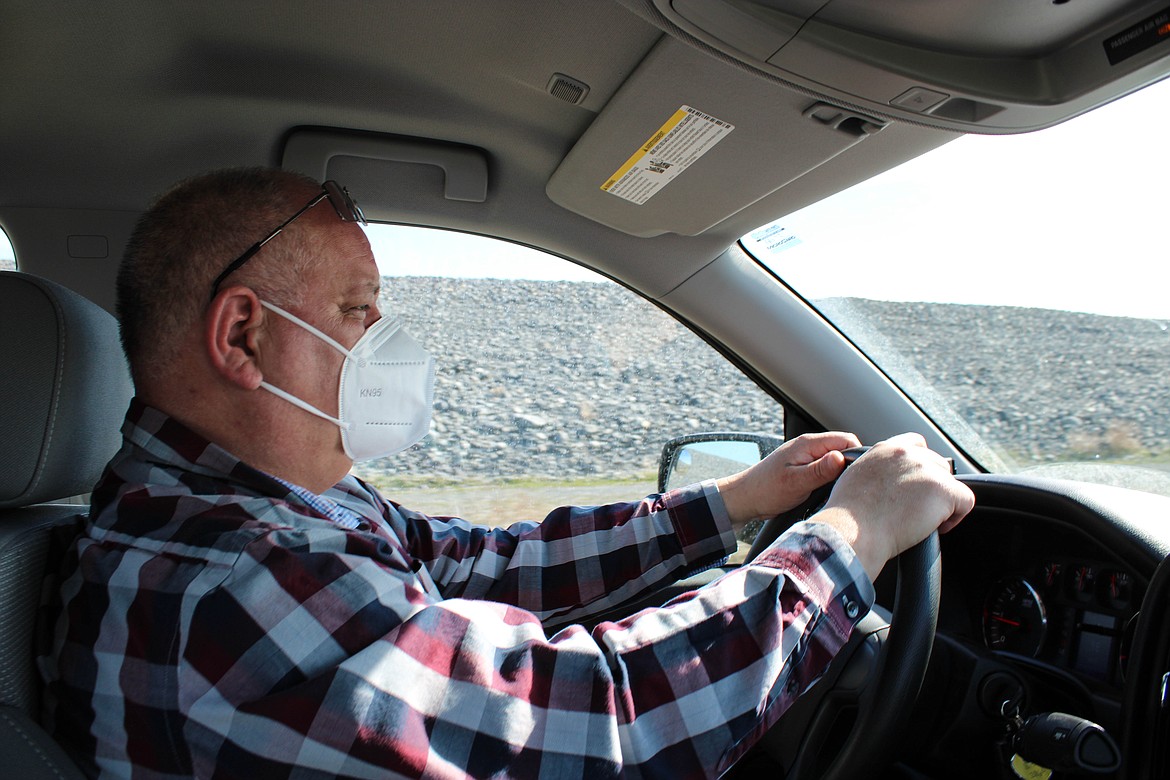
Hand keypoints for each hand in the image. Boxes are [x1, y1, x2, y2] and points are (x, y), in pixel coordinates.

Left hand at [716, 431, 861, 532]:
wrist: (745, 498)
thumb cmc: (766, 490)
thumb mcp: (796, 483)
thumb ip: (820, 470)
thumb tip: (842, 457)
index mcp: (808, 444)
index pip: (846, 439)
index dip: (857, 456)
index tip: (859, 475)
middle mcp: (809, 446)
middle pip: (844, 448)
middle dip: (851, 465)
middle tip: (851, 485)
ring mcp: (807, 456)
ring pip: (836, 459)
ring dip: (840, 473)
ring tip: (839, 489)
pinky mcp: (804, 467)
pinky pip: (826, 468)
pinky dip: (831, 478)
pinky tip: (829, 491)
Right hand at [813, 433, 974, 580]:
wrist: (852, 532)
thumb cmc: (848, 517)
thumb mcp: (854, 479)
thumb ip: (875, 471)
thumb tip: (886, 484)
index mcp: (885, 450)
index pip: (916, 444)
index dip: (921, 466)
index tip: (915, 486)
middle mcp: (907, 454)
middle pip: (938, 465)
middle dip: (931, 487)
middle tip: (917, 510)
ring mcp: (927, 469)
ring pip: (951, 484)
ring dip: (941, 502)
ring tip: (923, 520)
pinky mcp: (942, 489)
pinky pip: (965, 501)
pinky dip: (955, 518)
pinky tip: (936, 527)